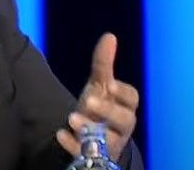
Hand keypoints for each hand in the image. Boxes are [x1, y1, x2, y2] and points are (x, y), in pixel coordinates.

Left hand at [55, 33, 138, 160]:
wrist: (90, 136)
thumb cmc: (100, 107)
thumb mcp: (100, 85)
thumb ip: (104, 64)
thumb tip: (109, 36)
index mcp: (125, 106)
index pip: (132, 99)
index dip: (123, 92)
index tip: (110, 84)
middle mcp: (121, 126)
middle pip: (124, 120)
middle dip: (108, 110)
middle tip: (89, 100)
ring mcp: (108, 143)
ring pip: (107, 140)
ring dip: (89, 128)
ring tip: (72, 118)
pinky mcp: (94, 156)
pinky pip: (87, 155)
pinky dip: (74, 145)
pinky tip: (61, 134)